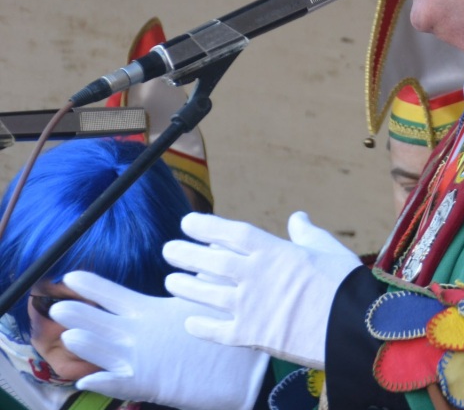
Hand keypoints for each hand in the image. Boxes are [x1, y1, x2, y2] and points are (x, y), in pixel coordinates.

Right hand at [52, 271, 269, 409]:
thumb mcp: (207, 302)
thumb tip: (206, 243)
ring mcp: (144, 362)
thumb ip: (200, 276)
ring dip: (89, 347)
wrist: (245, 372)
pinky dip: (108, 382)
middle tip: (54, 306)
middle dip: (81, 315)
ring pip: (108, 353)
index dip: (94, 288)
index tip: (70, 275)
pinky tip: (89, 379)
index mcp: (151, 315)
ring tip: (71, 336)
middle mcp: (141, 338)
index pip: (116, 298)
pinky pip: (125, 384)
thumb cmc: (222, 334)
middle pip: (103, 323)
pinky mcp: (154, 384)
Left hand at [163, 211, 360, 367]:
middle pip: (210, 261)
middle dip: (185, 254)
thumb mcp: (329, 249)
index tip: (187, 223)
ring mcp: (249, 306)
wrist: (350, 325)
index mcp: (274, 251)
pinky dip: (200, 327)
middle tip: (168, 250)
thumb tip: (297, 217)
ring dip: (185, 287)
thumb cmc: (344, 284)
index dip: (206, 226)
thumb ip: (307, 233)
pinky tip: (188, 323)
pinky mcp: (250, 335)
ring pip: (206, 294)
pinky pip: (216, 331)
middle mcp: (254, 276)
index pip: (230, 233)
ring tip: (170, 282)